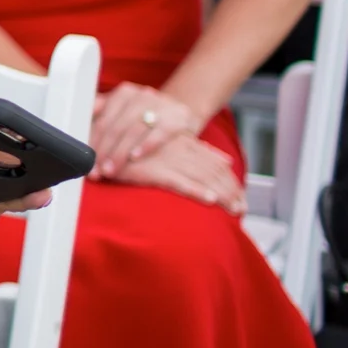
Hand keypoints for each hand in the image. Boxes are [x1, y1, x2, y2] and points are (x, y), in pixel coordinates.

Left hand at [91, 83, 199, 178]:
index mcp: (123, 94)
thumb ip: (101, 117)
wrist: (182, 113)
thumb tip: (75, 130)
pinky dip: (145, 145)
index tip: (84, 160)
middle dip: (103, 151)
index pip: (102, 119)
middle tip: (95, 171)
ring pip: (133, 130)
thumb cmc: (145, 117)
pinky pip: (159, 132)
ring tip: (110, 170)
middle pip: (116, 126)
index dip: (91, 141)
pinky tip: (135, 157)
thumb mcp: (124, 113)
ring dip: (119, 153)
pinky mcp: (178, 116)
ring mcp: (160, 104)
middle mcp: (141, 95)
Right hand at [101, 132, 245, 212]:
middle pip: (213, 173)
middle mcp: (181, 151)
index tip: (241, 198)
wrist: (104, 138)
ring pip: (202, 178)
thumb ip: (196, 150)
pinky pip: (178, 181)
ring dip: (222, 194)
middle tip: (243, 209)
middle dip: (231, 191)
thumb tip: (225, 159)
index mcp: (185, 145)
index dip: (230, 181)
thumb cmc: (133, 143)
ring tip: (234, 210)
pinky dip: (195, 190)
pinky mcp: (153, 170)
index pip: (215, 164)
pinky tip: (209, 200)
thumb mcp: (168, 144)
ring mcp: (168, 160)